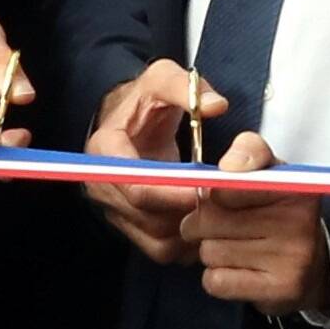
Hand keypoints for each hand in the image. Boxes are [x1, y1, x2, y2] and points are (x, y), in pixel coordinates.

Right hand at [80, 60, 223, 264]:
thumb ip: (186, 87)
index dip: (172, 192)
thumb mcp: (161, 79)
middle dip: (187, 211)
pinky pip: (159, 249)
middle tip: (225, 201)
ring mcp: (115, 211)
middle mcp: (103, 186)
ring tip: (221, 211)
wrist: (128, 122)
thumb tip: (216, 106)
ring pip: (155, 239)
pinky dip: (187, 243)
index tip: (206, 188)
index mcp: (105, 151)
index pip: (135, 184)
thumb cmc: (145, 101)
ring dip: (191, 230)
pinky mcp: (130, 227)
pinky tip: (210, 224)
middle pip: (147, 217)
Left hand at [183, 132, 329, 316]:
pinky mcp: (279, 289)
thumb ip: (248, 153)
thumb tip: (229, 166)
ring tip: (236, 248)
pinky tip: (240, 270)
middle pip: (208, 219)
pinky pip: (216, 281)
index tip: (220, 198)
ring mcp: (292, 258)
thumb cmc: (279, 214)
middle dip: (202, 224)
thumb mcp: (271, 173)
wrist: (312, 266)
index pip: (226, 185)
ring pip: (209, 252)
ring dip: (212, 251)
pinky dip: (218, 277)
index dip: (213, 194)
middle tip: (220, 226)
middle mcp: (299, 221)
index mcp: (296, 186)